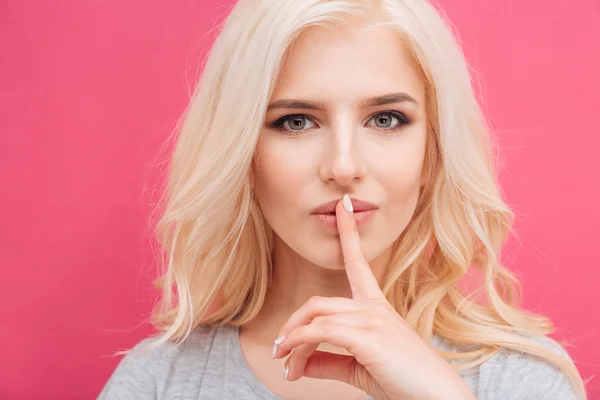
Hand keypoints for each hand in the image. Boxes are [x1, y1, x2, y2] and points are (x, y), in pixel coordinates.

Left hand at [272, 194, 475, 399]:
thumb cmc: (404, 383)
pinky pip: (321, 332)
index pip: (358, 264)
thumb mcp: (360, 369)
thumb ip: (330, 361)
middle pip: (318, 302)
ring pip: (316, 318)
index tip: (343, 207)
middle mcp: (374, 308)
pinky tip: (292, 363)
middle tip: (279, 351)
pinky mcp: (369, 337)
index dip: (349, 234)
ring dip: (292, 342)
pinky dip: (299, 344)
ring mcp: (373, 319)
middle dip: (292, 324)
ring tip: (284, 365)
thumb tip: (300, 362)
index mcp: (376, 308)